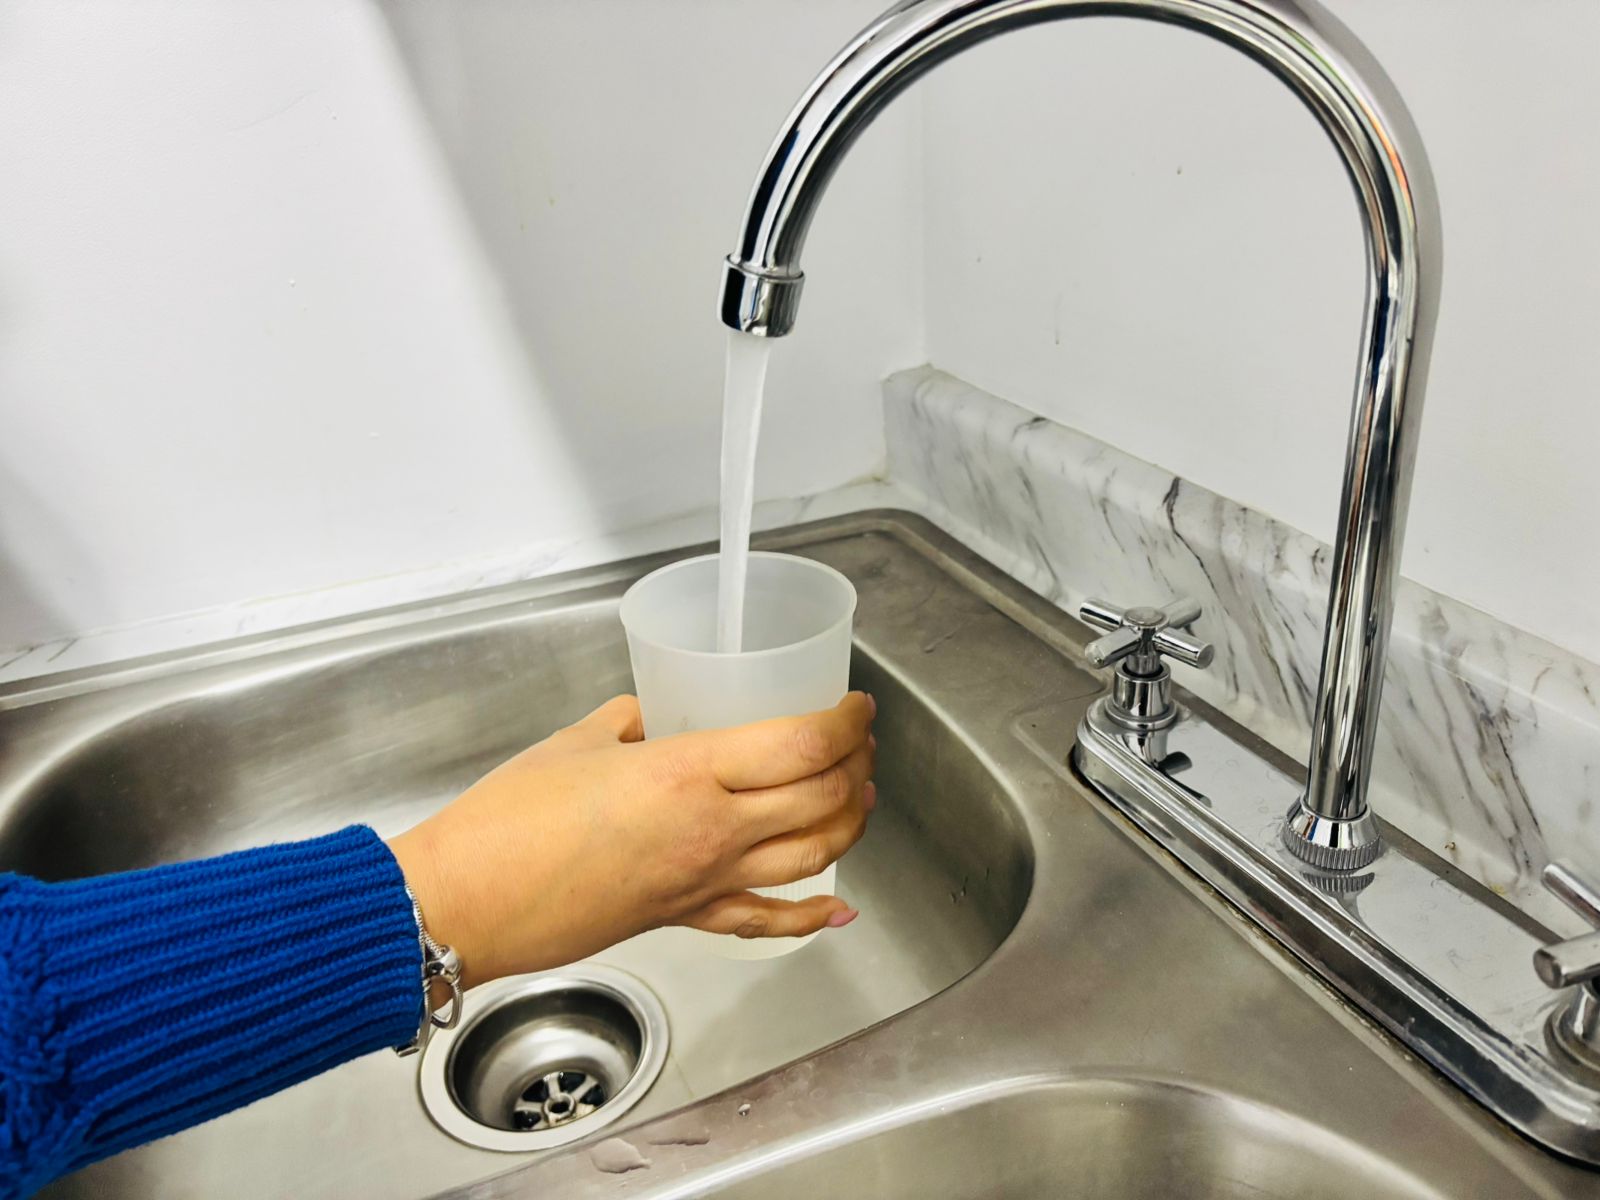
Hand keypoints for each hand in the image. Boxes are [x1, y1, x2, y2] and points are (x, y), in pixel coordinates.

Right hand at [387, 692, 875, 987]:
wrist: (467, 903)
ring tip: (859, 796)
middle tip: (860, 743)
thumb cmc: (508, 821)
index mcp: (688, 774)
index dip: (845, 724)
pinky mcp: (682, 918)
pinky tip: (837, 909)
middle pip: (821, 799)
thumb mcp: (577, 742)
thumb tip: (651, 715)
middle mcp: (711, 832)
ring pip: (811, 858)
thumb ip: (627, 721)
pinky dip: (809, 917)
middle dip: (856, 766)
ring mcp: (702, 883)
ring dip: (849, 825)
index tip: (858, 707)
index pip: (800, 747)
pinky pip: (762, 922)